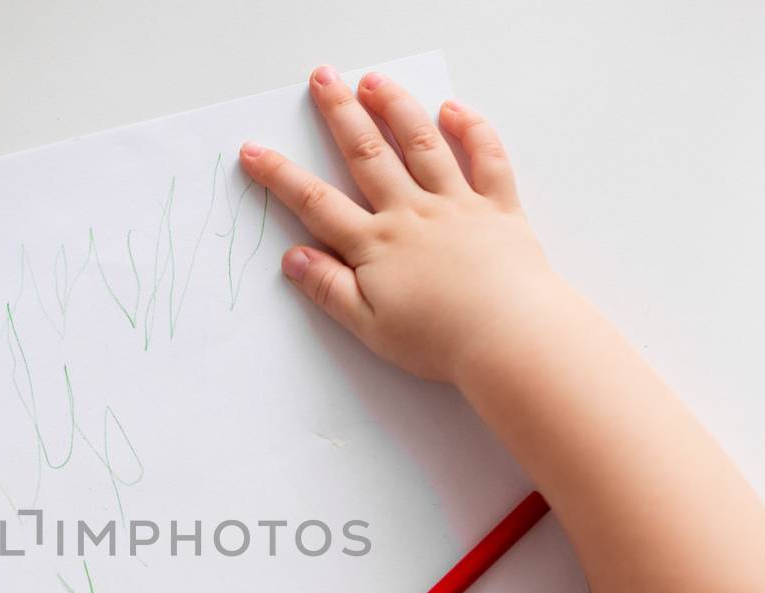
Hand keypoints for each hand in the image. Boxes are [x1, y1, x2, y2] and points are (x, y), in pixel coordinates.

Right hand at [240, 66, 568, 383]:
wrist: (509, 338)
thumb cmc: (439, 341)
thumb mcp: (369, 327)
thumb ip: (329, 289)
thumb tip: (293, 258)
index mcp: (376, 246)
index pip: (317, 203)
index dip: (281, 176)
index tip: (254, 151)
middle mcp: (412, 214)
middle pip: (368, 155)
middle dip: (341, 114)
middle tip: (323, 78)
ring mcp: (456, 205)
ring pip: (422, 144)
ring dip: (396, 108)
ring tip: (374, 81)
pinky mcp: (498, 208)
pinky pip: (486, 159)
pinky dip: (471, 129)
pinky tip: (453, 110)